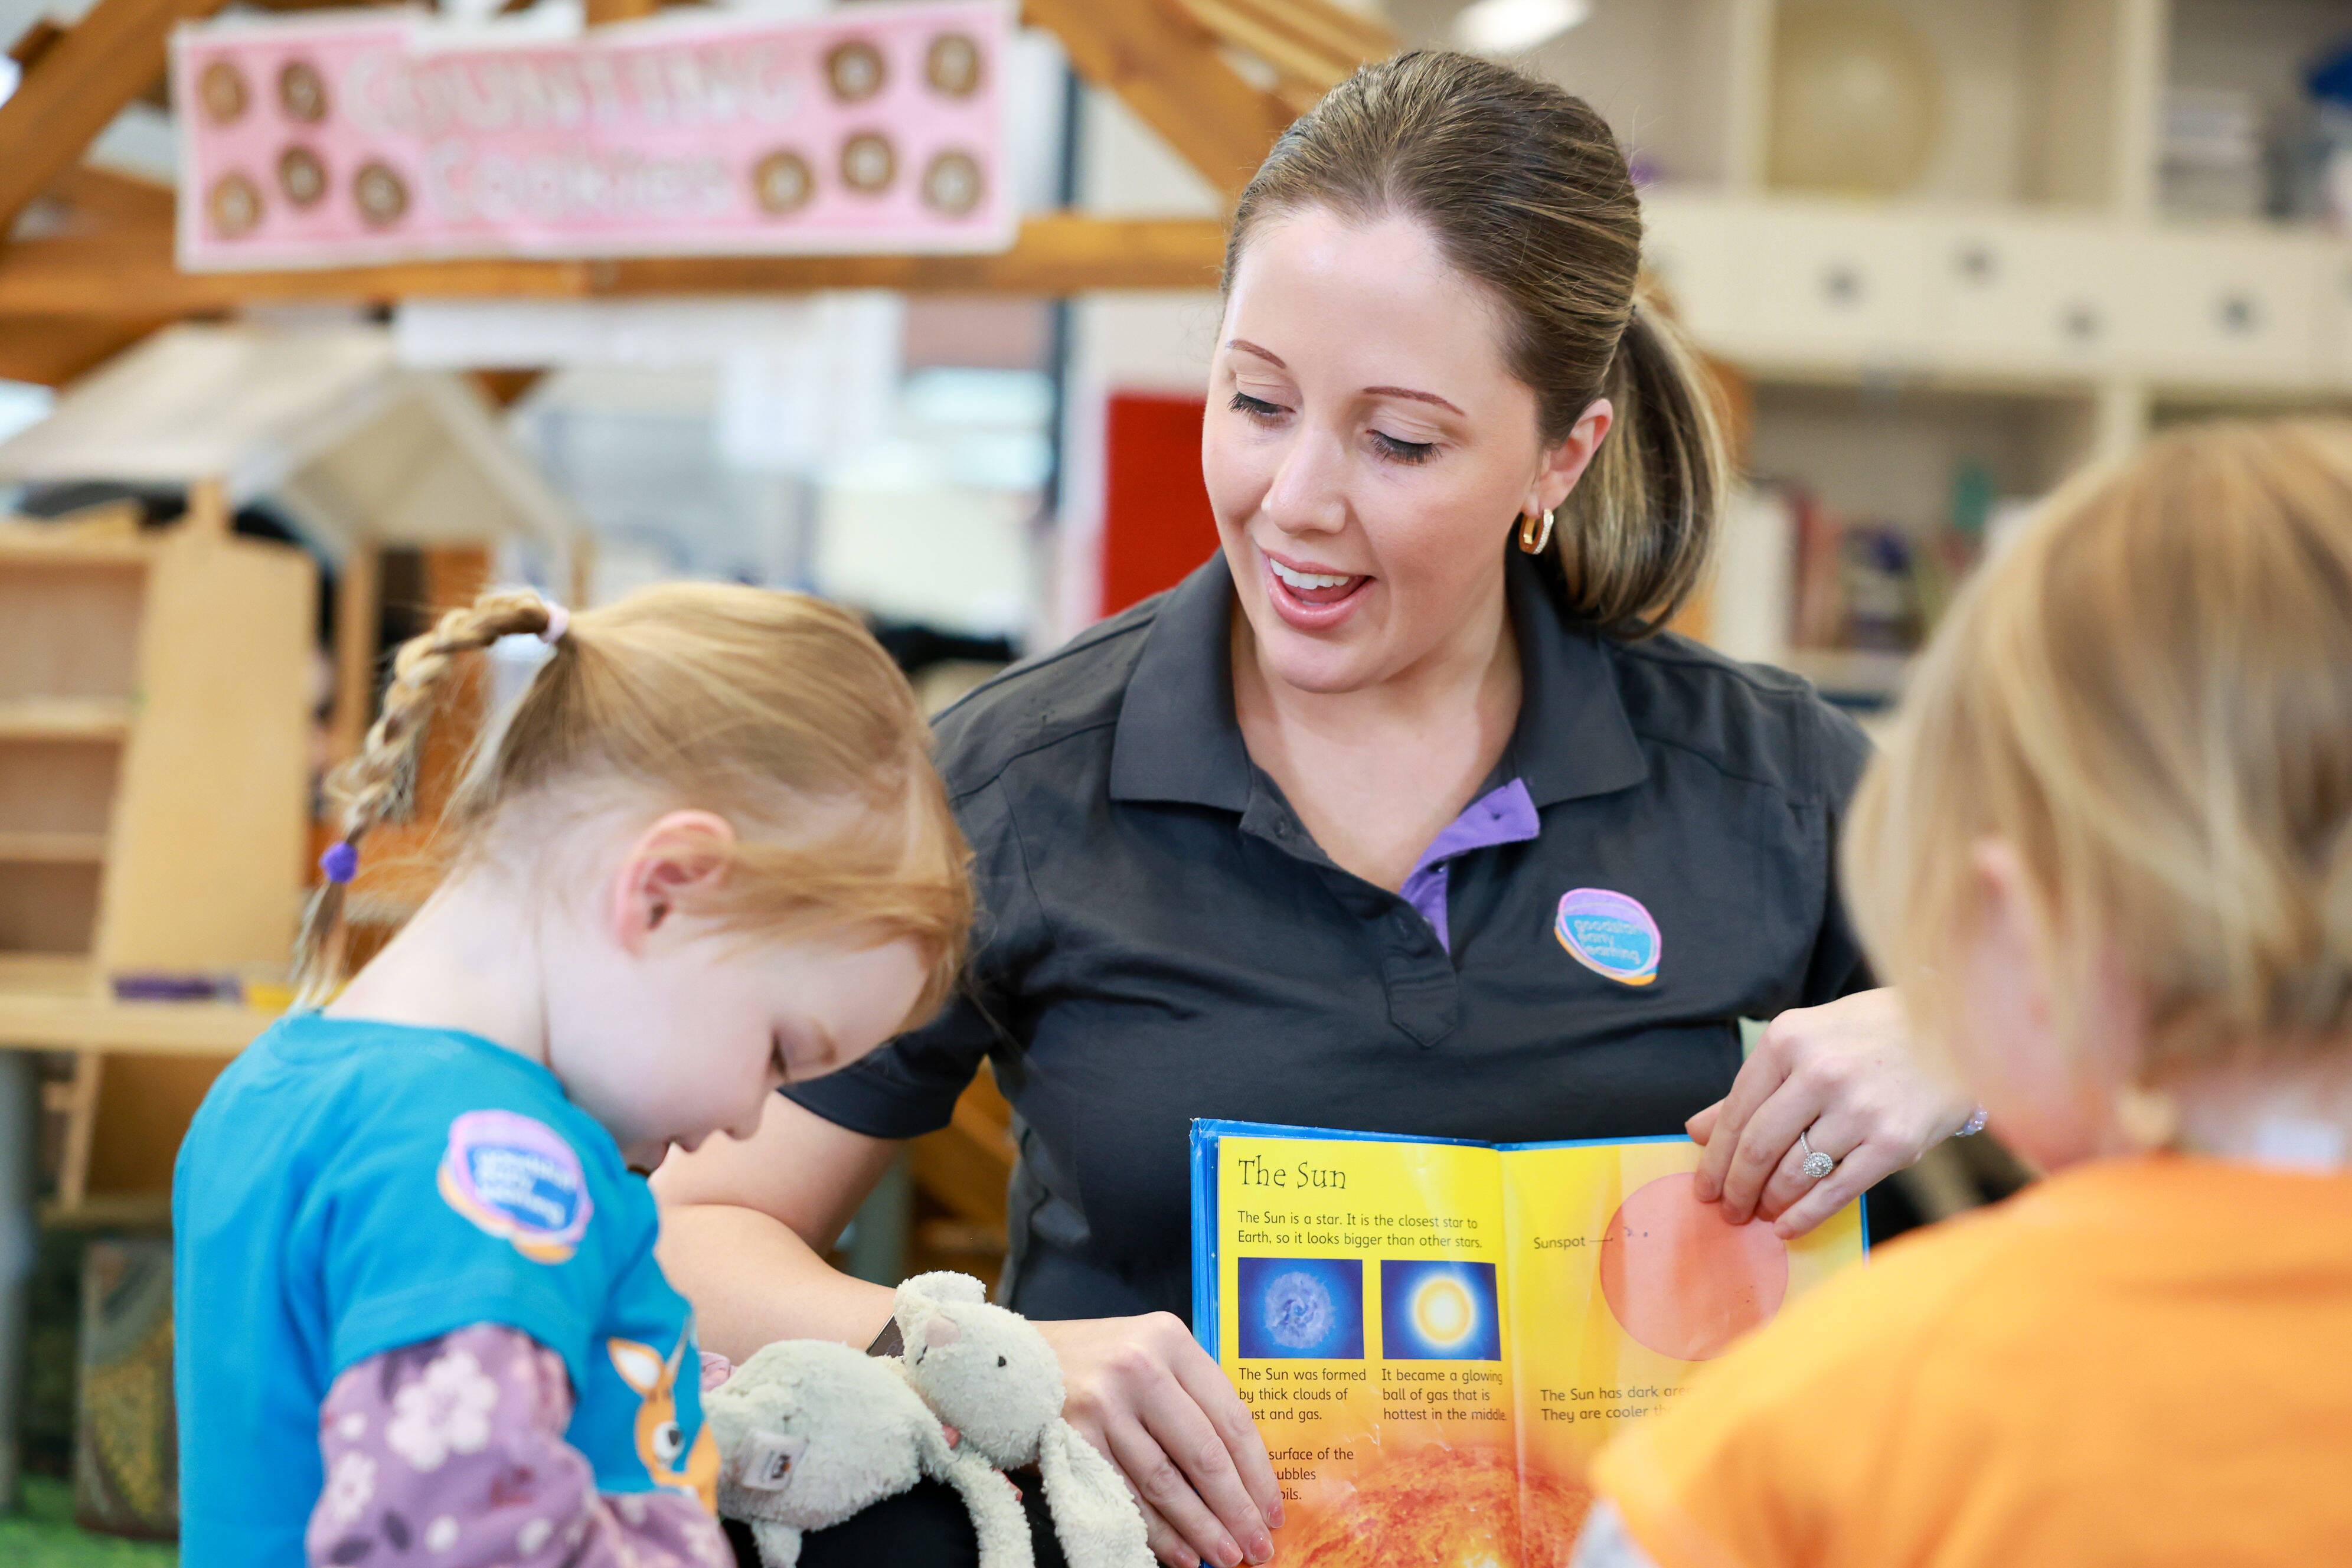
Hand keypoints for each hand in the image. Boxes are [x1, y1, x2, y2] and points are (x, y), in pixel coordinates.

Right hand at [1035, 1312, 1282, 1567]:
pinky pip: (1126, 1495)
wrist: (1008, 1360)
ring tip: (1225, 1557)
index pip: (1231, 1416)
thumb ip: (1190, 1398)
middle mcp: (1139, 1366)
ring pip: (1166, 1482)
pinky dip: (1156, 1532)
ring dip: (1201, 1529)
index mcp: (1170, 1340)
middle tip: (1258, 1548)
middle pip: (1204, 1454)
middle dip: (1237, 1510)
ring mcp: (1103, 1402)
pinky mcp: (1072, 1436)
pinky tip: (1180, 1554)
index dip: (1258, 1472)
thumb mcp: (1147, 1354)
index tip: (1273, 1511)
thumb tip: (1241, 1478)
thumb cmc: (1092, 1363)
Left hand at [1687, 988, 1973, 1239]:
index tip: (1704, 1186)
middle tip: (1728, 1210)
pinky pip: (1836, 1191)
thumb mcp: (1806, 1042)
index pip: (1737, 1112)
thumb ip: (1752, 1087)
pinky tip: (1788, 1226)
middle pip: (1759, 1147)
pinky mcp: (1895, 1142)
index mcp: (1789, 1040)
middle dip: (1736, 1187)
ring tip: (1762, 1213)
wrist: (1957, 1031)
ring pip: (1795, 1173)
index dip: (1715, 1157)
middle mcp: (1821, 1072)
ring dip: (1770, 1203)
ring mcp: (1859, 1108)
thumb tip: (1696, 1130)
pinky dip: (1805, 1216)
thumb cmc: (1871, 1035)